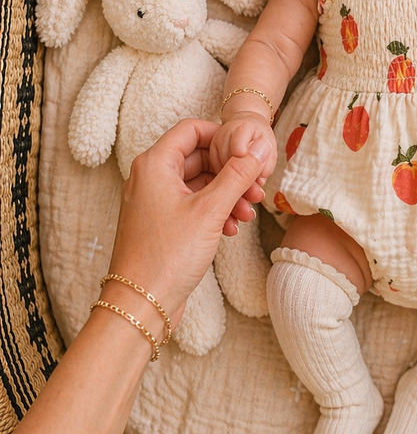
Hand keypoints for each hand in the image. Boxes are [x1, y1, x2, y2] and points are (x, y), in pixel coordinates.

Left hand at [108, 118, 270, 326]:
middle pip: (198, 157)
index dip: (223, 136)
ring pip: (199, 183)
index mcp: (154, 164)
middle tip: (255, 189)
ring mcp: (154, 200)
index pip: (192, 129)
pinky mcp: (161, 222)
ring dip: (226, 194)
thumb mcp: (210, 210)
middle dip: (230, 172)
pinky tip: (232, 228)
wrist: (140, 304)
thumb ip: (236, 176)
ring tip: (247, 214)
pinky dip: (214, 211)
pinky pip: (192, 204)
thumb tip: (258, 152)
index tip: (247, 152)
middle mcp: (150, 177)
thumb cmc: (167, 255)